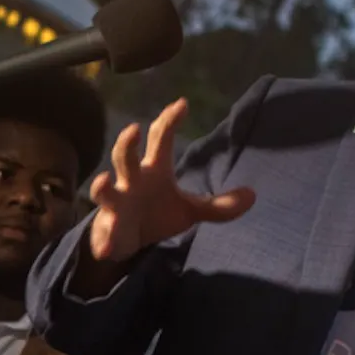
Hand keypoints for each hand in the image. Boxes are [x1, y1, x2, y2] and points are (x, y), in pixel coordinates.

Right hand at [87, 98, 254, 263]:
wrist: (129, 239)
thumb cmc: (157, 213)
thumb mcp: (190, 210)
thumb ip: (218, 205)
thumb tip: (253, 195)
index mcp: (154, 170)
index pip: (160, 139)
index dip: (169, 121)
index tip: (182, 105)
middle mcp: (131, 181)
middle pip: (124, 156)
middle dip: (126, 144)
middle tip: (134, 129)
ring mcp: (117, 204)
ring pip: (104, 191)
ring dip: (102, 187)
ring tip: (102, 182)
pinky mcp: (108, 230)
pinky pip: (105, 235)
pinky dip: (104, 242)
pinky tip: (105, 249)